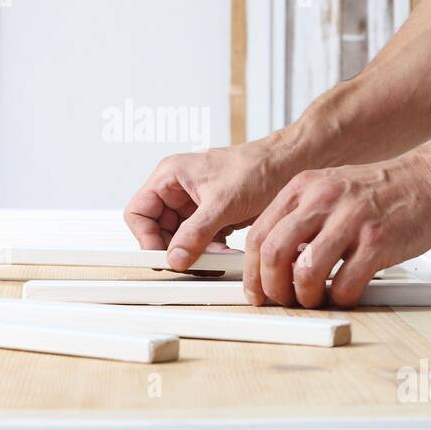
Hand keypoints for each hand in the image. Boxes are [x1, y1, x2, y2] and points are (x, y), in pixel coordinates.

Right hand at [124, 138, 298, 269]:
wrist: (291, 165)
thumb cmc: (258, 167)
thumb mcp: (223, 202)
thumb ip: (195, 232)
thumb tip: (175, 258)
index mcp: (170, 175)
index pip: (139, 212)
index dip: (145, 237)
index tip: (162, 257)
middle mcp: (178, 189)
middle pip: (158, 229)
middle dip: (174, 249)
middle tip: (189, 263)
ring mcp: (194, 203)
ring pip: (179, 238)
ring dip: (194, 252)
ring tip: (213, 259)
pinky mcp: (212, 215)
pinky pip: (200, 240)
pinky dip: (210, 251)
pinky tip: (225, 254)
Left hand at [244, 153, 430, 307]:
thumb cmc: (382, 191)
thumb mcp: (328, 188)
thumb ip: (299, 218)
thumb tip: (273, 260)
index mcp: (303, 188)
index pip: (257, 235)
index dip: (252, 272)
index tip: (256, 291)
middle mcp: (322, 200)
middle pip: (273, 253)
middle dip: (272, 287)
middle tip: (282, 299)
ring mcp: (351, 220)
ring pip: (306, 271)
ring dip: (306, 296)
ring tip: (316, 298)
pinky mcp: (378, 241)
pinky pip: (346, 284)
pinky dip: (341, 298)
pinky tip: (346, 293)